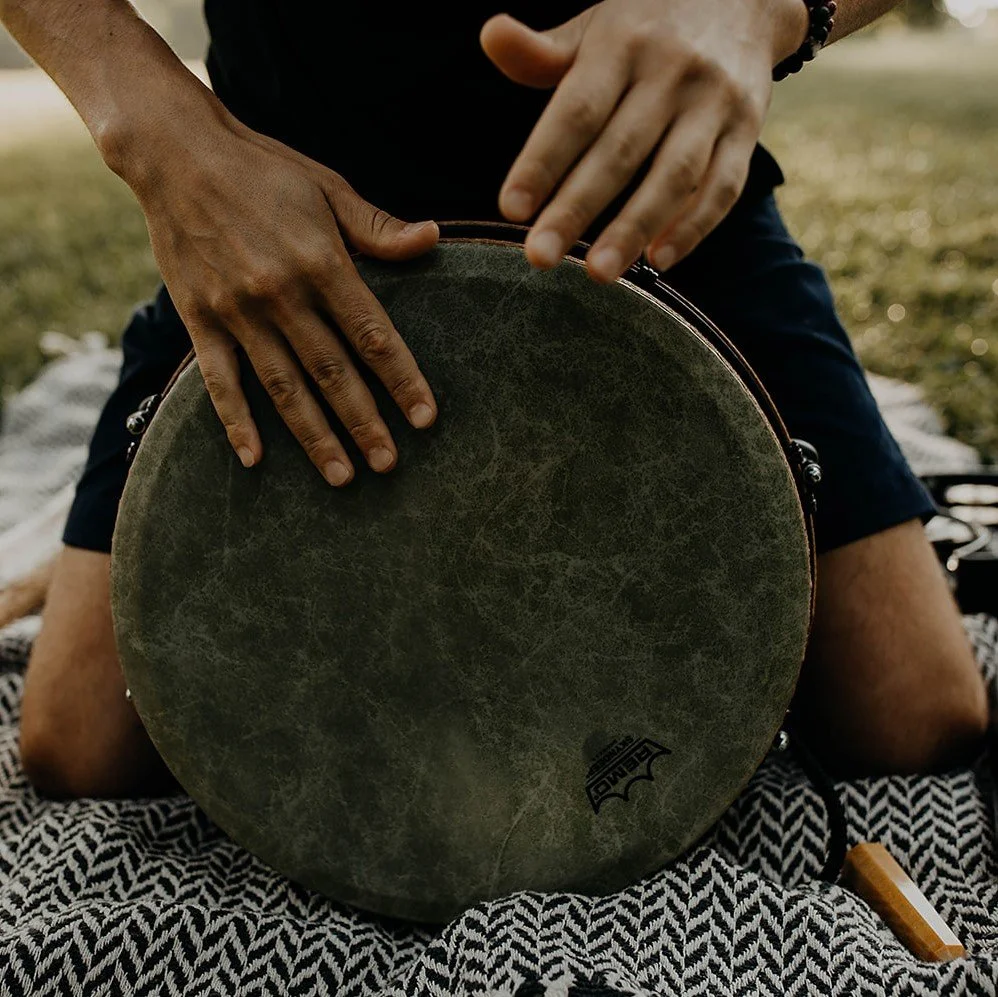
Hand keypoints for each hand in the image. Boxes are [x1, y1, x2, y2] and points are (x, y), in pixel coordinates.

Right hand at [120, 97, 440, 486]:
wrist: (176, 152)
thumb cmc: (263, 170)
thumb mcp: (328, 187)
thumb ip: (377, 227)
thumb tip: (432, 239)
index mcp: (322, 261)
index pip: (373, 335)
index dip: (402, 380)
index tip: (425, 418)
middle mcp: (281, 293)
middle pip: (333, 372)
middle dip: (364, 423)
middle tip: (389, 464)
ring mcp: (238, 311)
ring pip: (285, 387)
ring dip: (315, 436)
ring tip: (342, 475)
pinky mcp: (200, 319)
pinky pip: (220, 380)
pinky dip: (235, 422)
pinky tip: (254, 460)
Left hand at [481, 0, 807, 282]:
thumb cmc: (648, 24)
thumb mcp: (596, 26)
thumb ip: (546, 52)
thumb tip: (491, 38)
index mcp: (623, 44)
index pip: (576, 111)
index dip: (542, 161)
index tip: (511, 208)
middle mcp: (672, 70)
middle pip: (619, 151)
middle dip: (576, 208)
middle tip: (539, 257)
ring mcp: (715, 101)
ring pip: (674, 175)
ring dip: (634, 228)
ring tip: (597, 273)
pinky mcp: (747, 128)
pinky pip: (724, 186)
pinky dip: (695, 227)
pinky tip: (659, 260)